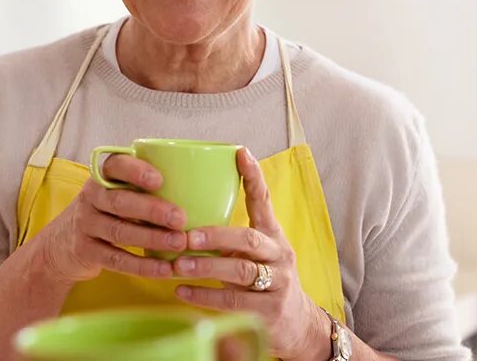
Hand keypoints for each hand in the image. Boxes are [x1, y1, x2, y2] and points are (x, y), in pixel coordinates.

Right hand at [35, 154, 186, 283]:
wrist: (61, 245)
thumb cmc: (105, 213)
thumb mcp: (116, 193)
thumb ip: (143, 188)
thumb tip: (199, 186)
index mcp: (102, 177)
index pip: (115, 165)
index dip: (136, 171)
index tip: (160, 179)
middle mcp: (90, 198)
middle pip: (120, 201)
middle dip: (152, 209)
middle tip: (181, 218)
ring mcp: (86, 225)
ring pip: (120, 231)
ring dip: (152, 238)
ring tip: (179, 243)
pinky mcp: (86, 251)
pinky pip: (117, 260)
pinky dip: (142, 266)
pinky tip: (164, 270)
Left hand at [173, 148, 328, 360]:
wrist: (297, 324)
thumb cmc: (265, 280)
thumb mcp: (256, 254)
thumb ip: (232, 237)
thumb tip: (185, 214)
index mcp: (273, 235)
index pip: (266, 201)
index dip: (254, 177)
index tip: (240, 153)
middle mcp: (279, 256)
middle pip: (249, 240)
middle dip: (216, 236)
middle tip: (187, 236)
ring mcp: (277, 284)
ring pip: (242, 272)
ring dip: (207, 267)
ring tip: (179, 265)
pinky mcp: (269, 312)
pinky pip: (234, 303)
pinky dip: (205, 297)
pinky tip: (182, 291)